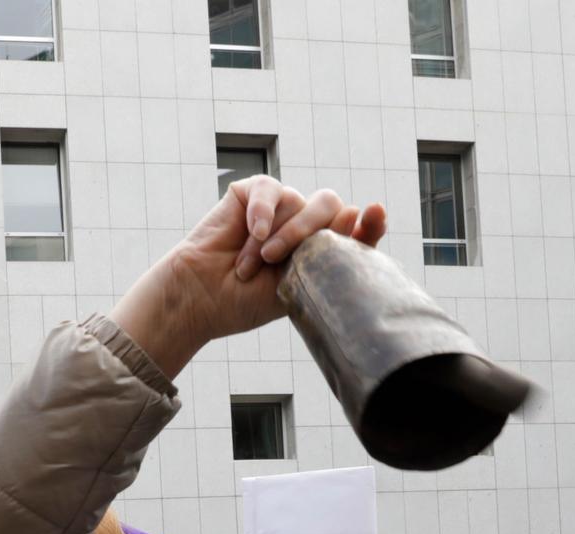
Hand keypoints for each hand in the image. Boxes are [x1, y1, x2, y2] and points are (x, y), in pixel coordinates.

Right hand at [109, 177, 387, 378]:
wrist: (199, 299)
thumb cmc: (242, 302)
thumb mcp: (295, 287)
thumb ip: (325, 257)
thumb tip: (355, 210)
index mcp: (318, 251)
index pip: (354, 232)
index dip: (369, 223)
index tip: (376, 213)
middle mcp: (302, 225)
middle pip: (330, 206)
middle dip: (310, 230)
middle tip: (281, 259)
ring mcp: (278, 208)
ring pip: (300, 200)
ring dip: (278, 235)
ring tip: (252, 264)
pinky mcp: (251, 194)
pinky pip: (269, 190)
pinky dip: (261, 212)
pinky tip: (252, 234)